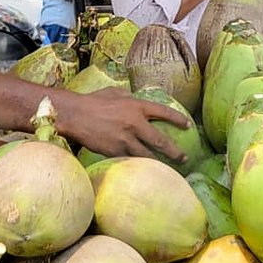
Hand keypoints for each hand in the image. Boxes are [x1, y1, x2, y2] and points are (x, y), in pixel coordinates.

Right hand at [56, 88, 189, 161]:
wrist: (74, 115)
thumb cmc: (92, 101)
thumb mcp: (114, 92)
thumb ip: (128, 96)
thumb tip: (136, 98)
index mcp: (136, 106)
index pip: (163, 112)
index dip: (178, 119)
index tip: (188, 125)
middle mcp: (134, 123)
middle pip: (160, 141)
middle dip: (175, 151)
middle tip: (184, 158)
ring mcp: (125, 139)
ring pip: (148, 155)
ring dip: (159, 163)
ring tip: (169, 170)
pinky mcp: (115, 151)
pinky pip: (131, 160)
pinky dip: (139, 165)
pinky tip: (145, 170)